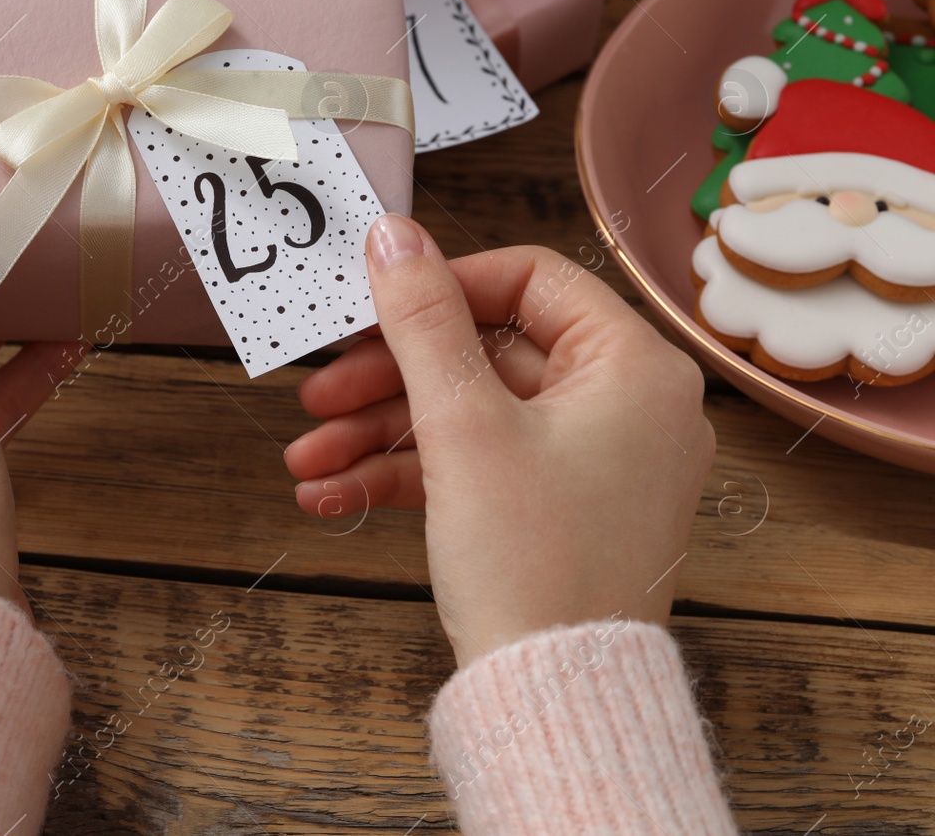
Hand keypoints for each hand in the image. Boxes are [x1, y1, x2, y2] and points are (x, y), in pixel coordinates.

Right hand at [286, 215, 713, 666]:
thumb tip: (394, 235)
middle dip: (387, 378)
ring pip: (470, 415)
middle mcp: (624, 408)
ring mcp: (590, 464)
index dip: (439, 287)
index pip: (529, 281)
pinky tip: (333, 495)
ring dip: (381, 433)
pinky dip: (408, 476)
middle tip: (318, 391)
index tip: (369, 308)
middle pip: (485, 353)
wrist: (554, 703)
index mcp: (632, 368)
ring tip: (306, 458)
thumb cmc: (537, 566)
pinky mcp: (555, 511)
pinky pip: (476, 468)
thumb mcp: (464, 427)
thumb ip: (423, 322)